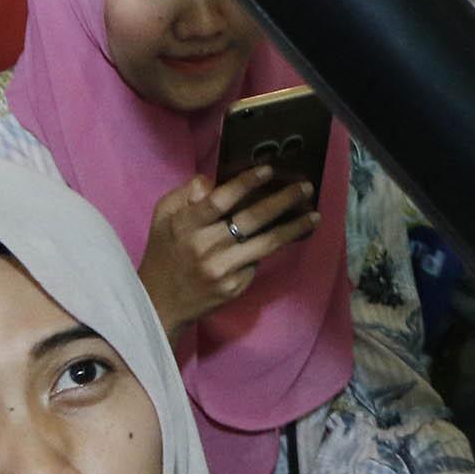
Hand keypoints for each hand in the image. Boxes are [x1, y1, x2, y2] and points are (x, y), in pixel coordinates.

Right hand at [138, 168, 320, 332]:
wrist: (160, 303)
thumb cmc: (164, 252)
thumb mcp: (163, 217)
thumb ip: (185, 195)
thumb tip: (211, 181)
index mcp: (185, 226)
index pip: (219, 200)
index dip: (246, 183)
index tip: (269, 169)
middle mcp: (205, 248)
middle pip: (251, 220)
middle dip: (283, 201)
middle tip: (305, 187)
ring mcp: (222, 270)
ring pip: (266, 244)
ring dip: (294, 228)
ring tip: (314, 215)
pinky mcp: (235, 288)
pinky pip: (258, 262)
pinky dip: (273, 247)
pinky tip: (289, 236)